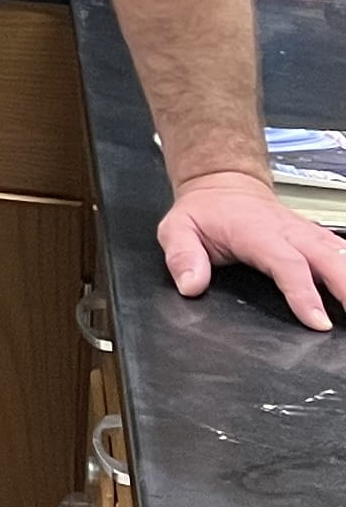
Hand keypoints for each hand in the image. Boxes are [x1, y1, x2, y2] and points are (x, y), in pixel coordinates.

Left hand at [160, 167, 345, 330]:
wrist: (222, 185)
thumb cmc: (205, 212)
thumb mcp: (177, 229)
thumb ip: (182, 256)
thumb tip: (191, 284)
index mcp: (257, 232)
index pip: (286, 264)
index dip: (303, 293)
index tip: (317, 321)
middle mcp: (289, 231)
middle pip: (328, 259)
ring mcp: (307, 233)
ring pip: (342, 255)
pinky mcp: (317, 238)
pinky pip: (343, 253)